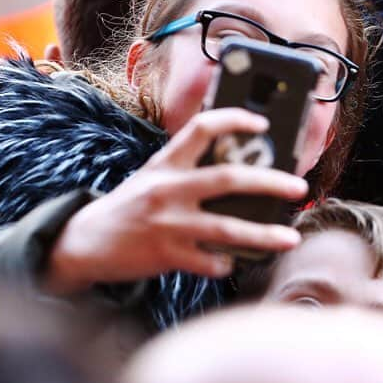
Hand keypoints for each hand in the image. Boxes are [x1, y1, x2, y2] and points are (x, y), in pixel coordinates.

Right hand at [45, 108, 307, 294]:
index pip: (201, 128)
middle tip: (299, 187)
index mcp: (166, 163)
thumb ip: (188, 168)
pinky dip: (226, 262)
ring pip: (226, 228)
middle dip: (270, 182)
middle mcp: (168, 189)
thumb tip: (241, 166)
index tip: (262, 123)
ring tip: (291, 238)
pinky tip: (233, 261)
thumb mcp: (153, 176)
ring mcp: (168, 223)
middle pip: (227, 179)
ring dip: (264, 234)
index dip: (234, 120)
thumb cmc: (130, 206)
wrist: (83, 244)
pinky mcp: (166, 255)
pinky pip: (209, 261)